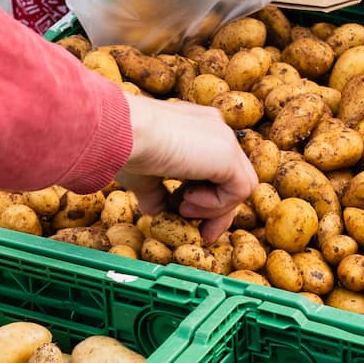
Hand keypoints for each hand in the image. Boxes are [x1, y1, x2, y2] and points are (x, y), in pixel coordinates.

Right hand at [117, 93, 257, 243]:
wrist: (123, 131)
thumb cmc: (124, 148)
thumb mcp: (142, 176)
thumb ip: (156, 194)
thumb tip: (157, 214)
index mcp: (194, 129)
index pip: (212, 168)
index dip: (204, 198)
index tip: (184, 216)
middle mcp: (214, 129)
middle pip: (230, 178)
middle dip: (216, 211)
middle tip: (201, 234)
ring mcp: (224, 138)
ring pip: (239, 185)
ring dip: (214, 208)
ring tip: (183, 209)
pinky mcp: (228, 153)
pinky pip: (240, 189)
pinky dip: (217, 204)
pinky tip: (189, 199)